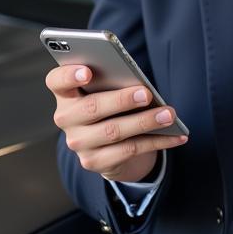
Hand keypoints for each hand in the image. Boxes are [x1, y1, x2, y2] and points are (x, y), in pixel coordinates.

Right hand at [46, 64, 187, 182]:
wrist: (109, 144)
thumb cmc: (110, 103)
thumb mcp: (107, 90)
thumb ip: (113, 82)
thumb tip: (139, 84)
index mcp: (65, 93)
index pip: (57, 81)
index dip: (69, 76)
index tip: (88, 71)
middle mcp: (66, 119)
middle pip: (91, 108)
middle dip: (121, 100)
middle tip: (145, 93)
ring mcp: (79, 143)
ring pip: (113, 131)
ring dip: (145, 121)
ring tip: (168, 114)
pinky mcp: (95, 162)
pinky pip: (129, 150)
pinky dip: (156, 141)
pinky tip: (176, 136)